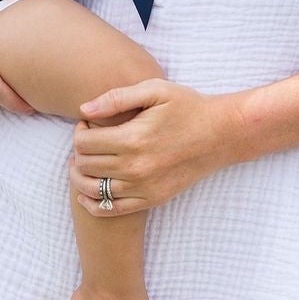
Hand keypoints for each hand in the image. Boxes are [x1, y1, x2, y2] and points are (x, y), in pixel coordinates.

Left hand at [68, 79, 246, 214]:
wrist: (220, 134)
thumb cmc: (187, 106)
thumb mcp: (154, 90)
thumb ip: (116, 98)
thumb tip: (83, 110)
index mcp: (133, 138)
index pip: (84, 143)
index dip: (78, 132)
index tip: (86, 124)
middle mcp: (136, 167)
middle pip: (86, 166)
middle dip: (78, 152)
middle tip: (86, 141)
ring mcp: (144, 187)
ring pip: (93, 190)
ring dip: (80, 177)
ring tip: (84, 163)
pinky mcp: (152, 199)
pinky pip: (112, 209)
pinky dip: (93, 203)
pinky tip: (88, 192)